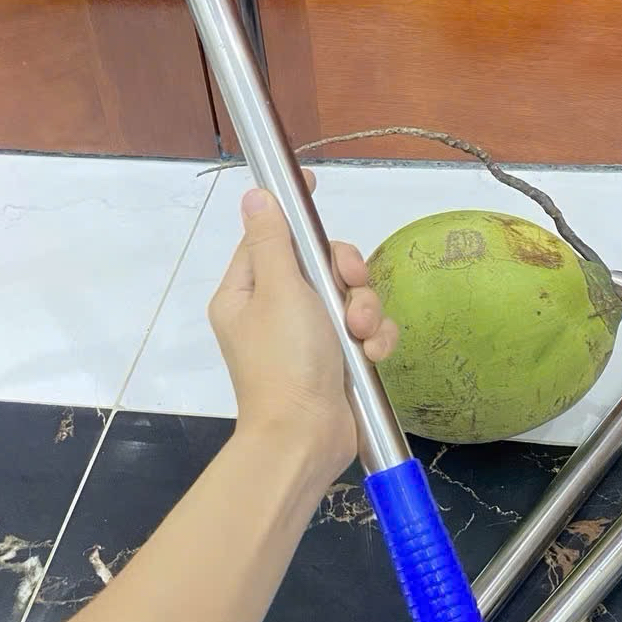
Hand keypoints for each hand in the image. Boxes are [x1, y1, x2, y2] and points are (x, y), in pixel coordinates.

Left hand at [208, 172, 397, 484]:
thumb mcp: (278, 290)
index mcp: (248, 292)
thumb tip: (255, 196)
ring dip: (365, 310)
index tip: (311, 183)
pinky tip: (372, 354)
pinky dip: (374, 339)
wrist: (306, 438)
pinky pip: (366, 330)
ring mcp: (310, 336)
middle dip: (345, 273)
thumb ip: (273, 240)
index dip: (293, 213)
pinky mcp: (339, 359)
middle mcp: (277, 310)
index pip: (272, 237)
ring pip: (351, 296)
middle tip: (350, 284)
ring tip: (361, 335)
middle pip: (321, 263)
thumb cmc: (284, 361)